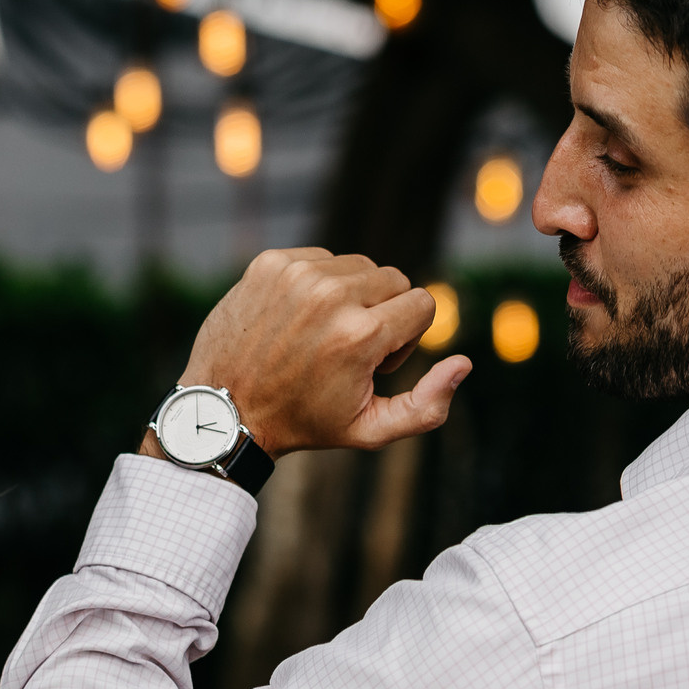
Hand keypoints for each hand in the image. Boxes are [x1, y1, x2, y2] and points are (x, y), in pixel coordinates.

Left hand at [179, 248, 472, 457]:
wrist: (224, 409)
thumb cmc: (303, 422)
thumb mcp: (370, 430)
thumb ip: (427, 406)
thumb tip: (464, 363)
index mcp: (362, 335)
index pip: (424, 303)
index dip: (406, 337)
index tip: (375, 362)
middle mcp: (331, 296)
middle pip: (395, 280)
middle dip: (383, 312)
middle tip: (348, 350)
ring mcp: (297, 274)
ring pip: (359, 266)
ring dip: (351, 295)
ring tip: (321, 334)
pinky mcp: (271, 262)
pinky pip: (322, 258)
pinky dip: (318, 284)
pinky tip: (296, 319)